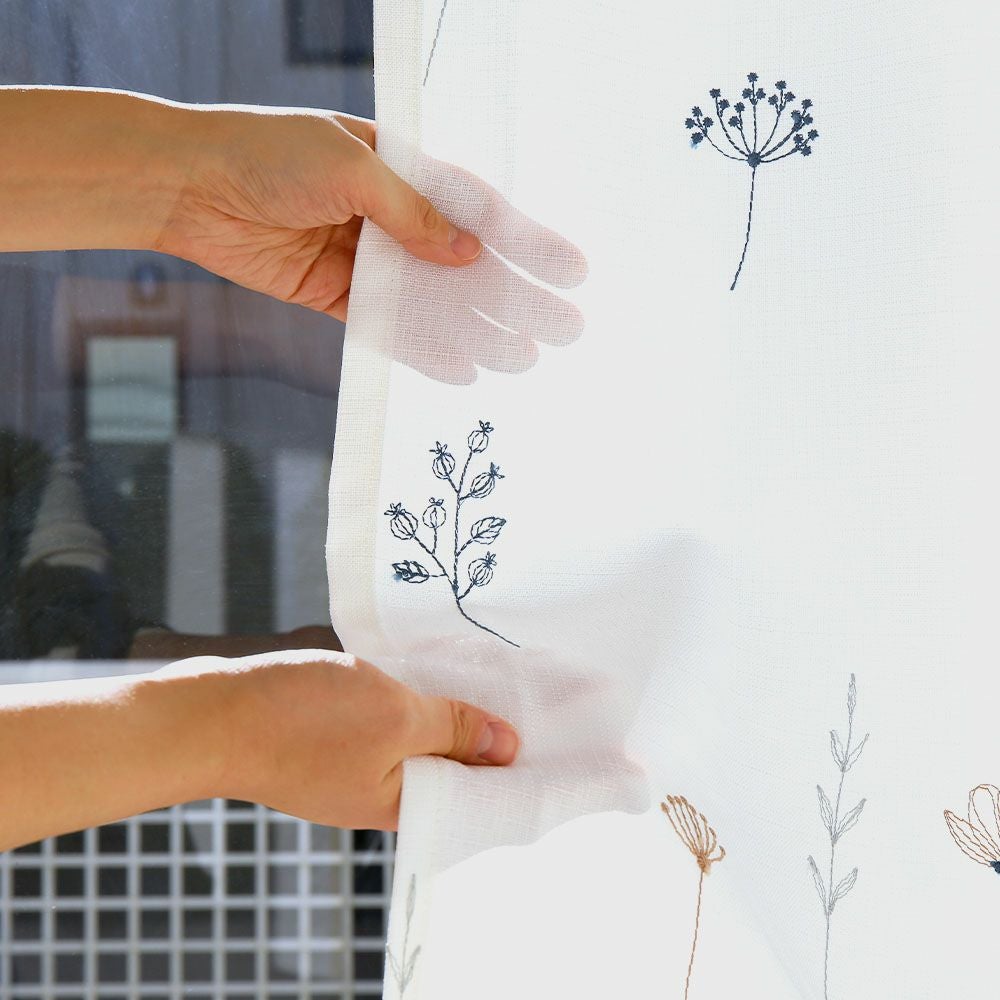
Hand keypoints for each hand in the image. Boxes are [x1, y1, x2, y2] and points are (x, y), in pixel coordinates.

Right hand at [155, 648, 519, 829]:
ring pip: (409, 738)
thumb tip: (507, 747)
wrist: (206, 714)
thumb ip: (452, 730)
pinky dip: (397, 699)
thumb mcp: (395, 717)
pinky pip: (376, 722)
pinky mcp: (321, 740)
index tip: (541, 724)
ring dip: (434, 707)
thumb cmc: (301, 721)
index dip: (504, 758)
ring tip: (470, 670)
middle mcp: (375, 793)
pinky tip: (412, 669)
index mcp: (399, 803)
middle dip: (474, 727)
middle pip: (442, 763)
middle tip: (514, 686)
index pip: (470, 790)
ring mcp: (345, 766)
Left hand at [158, 106, 587, 381]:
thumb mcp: (351, 168)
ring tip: (521, 359)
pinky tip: (461, 369)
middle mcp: (391, 215)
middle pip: (465, 262)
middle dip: (514, 296)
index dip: (528, 241)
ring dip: (476, 329)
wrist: (187, 185)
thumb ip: (412, 215)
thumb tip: (470, 254)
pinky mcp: (336, 294)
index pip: (480, 209)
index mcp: (403, 168)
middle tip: (562, 330)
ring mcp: (366, 258)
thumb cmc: (266, 154)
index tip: (572, 271)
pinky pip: (387, 326)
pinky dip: (421, 347)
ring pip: (432, 301)